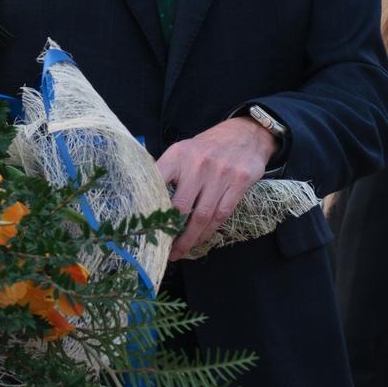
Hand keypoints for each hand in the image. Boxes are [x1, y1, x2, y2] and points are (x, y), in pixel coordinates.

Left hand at [158, 117, 274, 260]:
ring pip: (202, 215)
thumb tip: (146, 201)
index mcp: (177, 155)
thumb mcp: (182, 152)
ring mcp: (220, 174)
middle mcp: (198, 164)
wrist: (244, 134)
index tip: (143, 226)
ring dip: (190, 238)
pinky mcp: (239, 182)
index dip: (149, 206)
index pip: (157, 181)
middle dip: (170, 231)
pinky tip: (200, 240)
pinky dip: (209, 231)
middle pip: (180, 206)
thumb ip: (166, 173)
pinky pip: (221, 214)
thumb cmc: (206, 149)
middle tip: (162, 248)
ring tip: (179, 251)